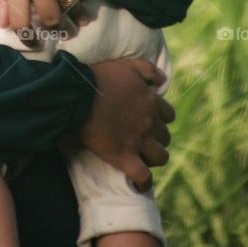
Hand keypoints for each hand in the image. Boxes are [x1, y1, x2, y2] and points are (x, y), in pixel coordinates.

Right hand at [66, 58, 173, 191]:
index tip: (148, 119)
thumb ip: (149, 70)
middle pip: (165, 137)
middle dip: (155, 138)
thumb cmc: (100, 78)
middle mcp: (150, 123)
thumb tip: (163, 81)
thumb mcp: (128, 65)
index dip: (160, 118)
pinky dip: (143, 181)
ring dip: (153, 158)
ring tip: (141, 157)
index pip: (169, 115)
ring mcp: (139, 142)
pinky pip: (142, 177)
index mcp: (152, 102)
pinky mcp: (124, 157)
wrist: (78, 95)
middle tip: (140, 137)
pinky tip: (138, 181)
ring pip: (160, 157)